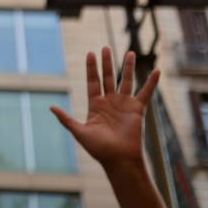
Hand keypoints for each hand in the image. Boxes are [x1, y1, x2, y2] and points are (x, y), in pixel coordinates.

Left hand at [51, 47, 159, 169]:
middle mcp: (110, 102)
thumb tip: (51, 107)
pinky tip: (156, 71)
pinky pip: (146, 93)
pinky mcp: (138, 110)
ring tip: (129, 52)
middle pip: (108, 78)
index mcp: (95, 106)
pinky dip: (151, 83)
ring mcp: (124, 104)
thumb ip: (66, 119)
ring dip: (127, 67)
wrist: (119, 159)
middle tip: (105, 47)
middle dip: (106, 63)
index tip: (90, 53)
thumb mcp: (79, 132)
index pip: (93, 82)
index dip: (91, 68)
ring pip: (126, 81)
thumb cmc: (99, 149)